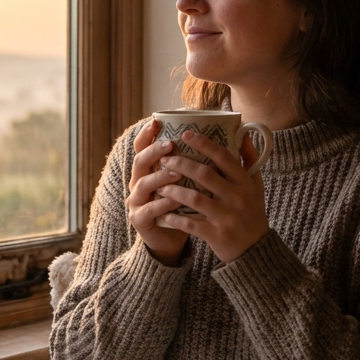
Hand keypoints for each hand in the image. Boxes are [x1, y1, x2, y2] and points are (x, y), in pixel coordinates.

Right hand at [125, 119, 189, 265]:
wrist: (171, 238)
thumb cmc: (183, 205)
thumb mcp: (188, 181)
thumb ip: (195, 161)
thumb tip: (222, 138)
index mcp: (149, 169)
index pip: (142, 146)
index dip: (147, 134)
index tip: (157, 121)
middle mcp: (138, 181)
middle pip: (140, 161)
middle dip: (154, 151)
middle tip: (170, 145)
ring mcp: (137, 200)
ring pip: (143, 184)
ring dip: (160, 177)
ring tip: (177, 173)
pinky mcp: (139, 219)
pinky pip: (149, 210)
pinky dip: (162, 204)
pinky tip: (175, 200)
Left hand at [155, 130, 269, 262]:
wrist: (256, 249)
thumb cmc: (252, 212)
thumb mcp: (256, 185)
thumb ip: (250, 158)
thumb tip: (242, 131)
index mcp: (245, 182)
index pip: (223, 157)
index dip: (203, 143)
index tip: (185, 134)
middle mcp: (237, 197)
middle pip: (204, 174)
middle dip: (181, 164)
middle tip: (164, 159)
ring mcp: (226, 217)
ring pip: (194, 198)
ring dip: (173, 190)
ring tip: (160, 185)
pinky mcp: (216, 235)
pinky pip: (190, 223)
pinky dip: (175, 217)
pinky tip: (163, 212)